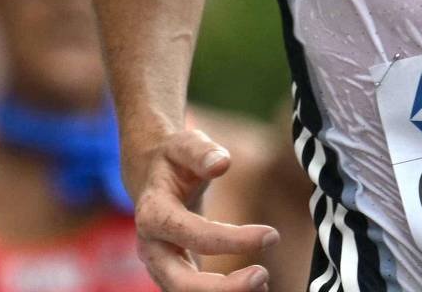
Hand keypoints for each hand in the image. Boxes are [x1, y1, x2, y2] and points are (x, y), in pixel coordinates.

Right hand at [132, 127, 276, 290]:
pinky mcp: (172, 269)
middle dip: (219, 287)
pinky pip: (193, 290)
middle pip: (178, 281)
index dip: (231, 239)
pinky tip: (256, 289)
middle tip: (262, 275)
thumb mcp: (186, 144)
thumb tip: (222, 163)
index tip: (272, 235)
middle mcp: (151, 245)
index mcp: (153, 213)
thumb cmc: (174, 157)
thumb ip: (202, 152)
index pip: (192, 234)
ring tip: (264, 286)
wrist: (150, 173)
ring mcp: (159, 262)